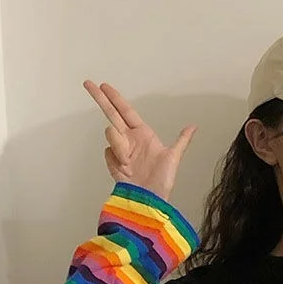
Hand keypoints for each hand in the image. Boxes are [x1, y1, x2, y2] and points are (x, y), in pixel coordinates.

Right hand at [83, 80, 197, 201]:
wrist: (149, 200)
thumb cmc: (162, 181)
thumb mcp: (174, 158)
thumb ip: (181, 140)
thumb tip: (194, 126)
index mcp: (143, 134)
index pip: (126, 111)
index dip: (115, 98)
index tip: (104, 86)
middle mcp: (130, 139)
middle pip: (111, 113)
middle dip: (100, 98)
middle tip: (88, 83)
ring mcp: (120, 151)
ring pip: (110, 134)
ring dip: (119, 146)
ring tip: (130, 162)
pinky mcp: (112, 162)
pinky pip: (108, 152)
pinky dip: (115, 160)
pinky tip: (124, 170)